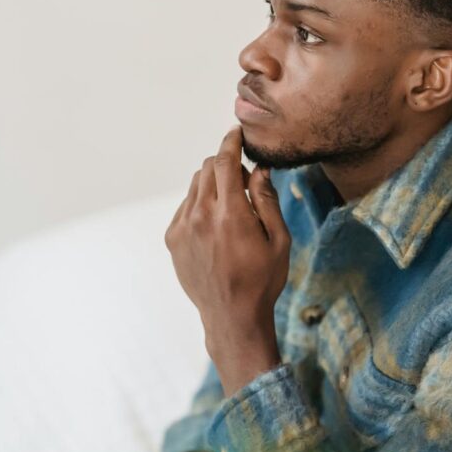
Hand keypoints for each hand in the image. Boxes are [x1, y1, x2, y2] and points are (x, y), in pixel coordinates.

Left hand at [164, 126, 290, 394]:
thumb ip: (268, 200)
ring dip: (212, 184)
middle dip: (225, 165)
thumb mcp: (279, 241)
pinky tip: (216, 225)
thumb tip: (259, 169)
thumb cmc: (262, 280)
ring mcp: (183, 228)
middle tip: (244, 181)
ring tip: (231, 207)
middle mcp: (202, 216)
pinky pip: (185, 207)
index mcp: (231, 214)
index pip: (225, 161)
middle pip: (207, 168)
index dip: (231, 142)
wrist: (232, 317)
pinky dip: (199, 204)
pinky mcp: (173, 239)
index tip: (236, 133)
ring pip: (194, 186)